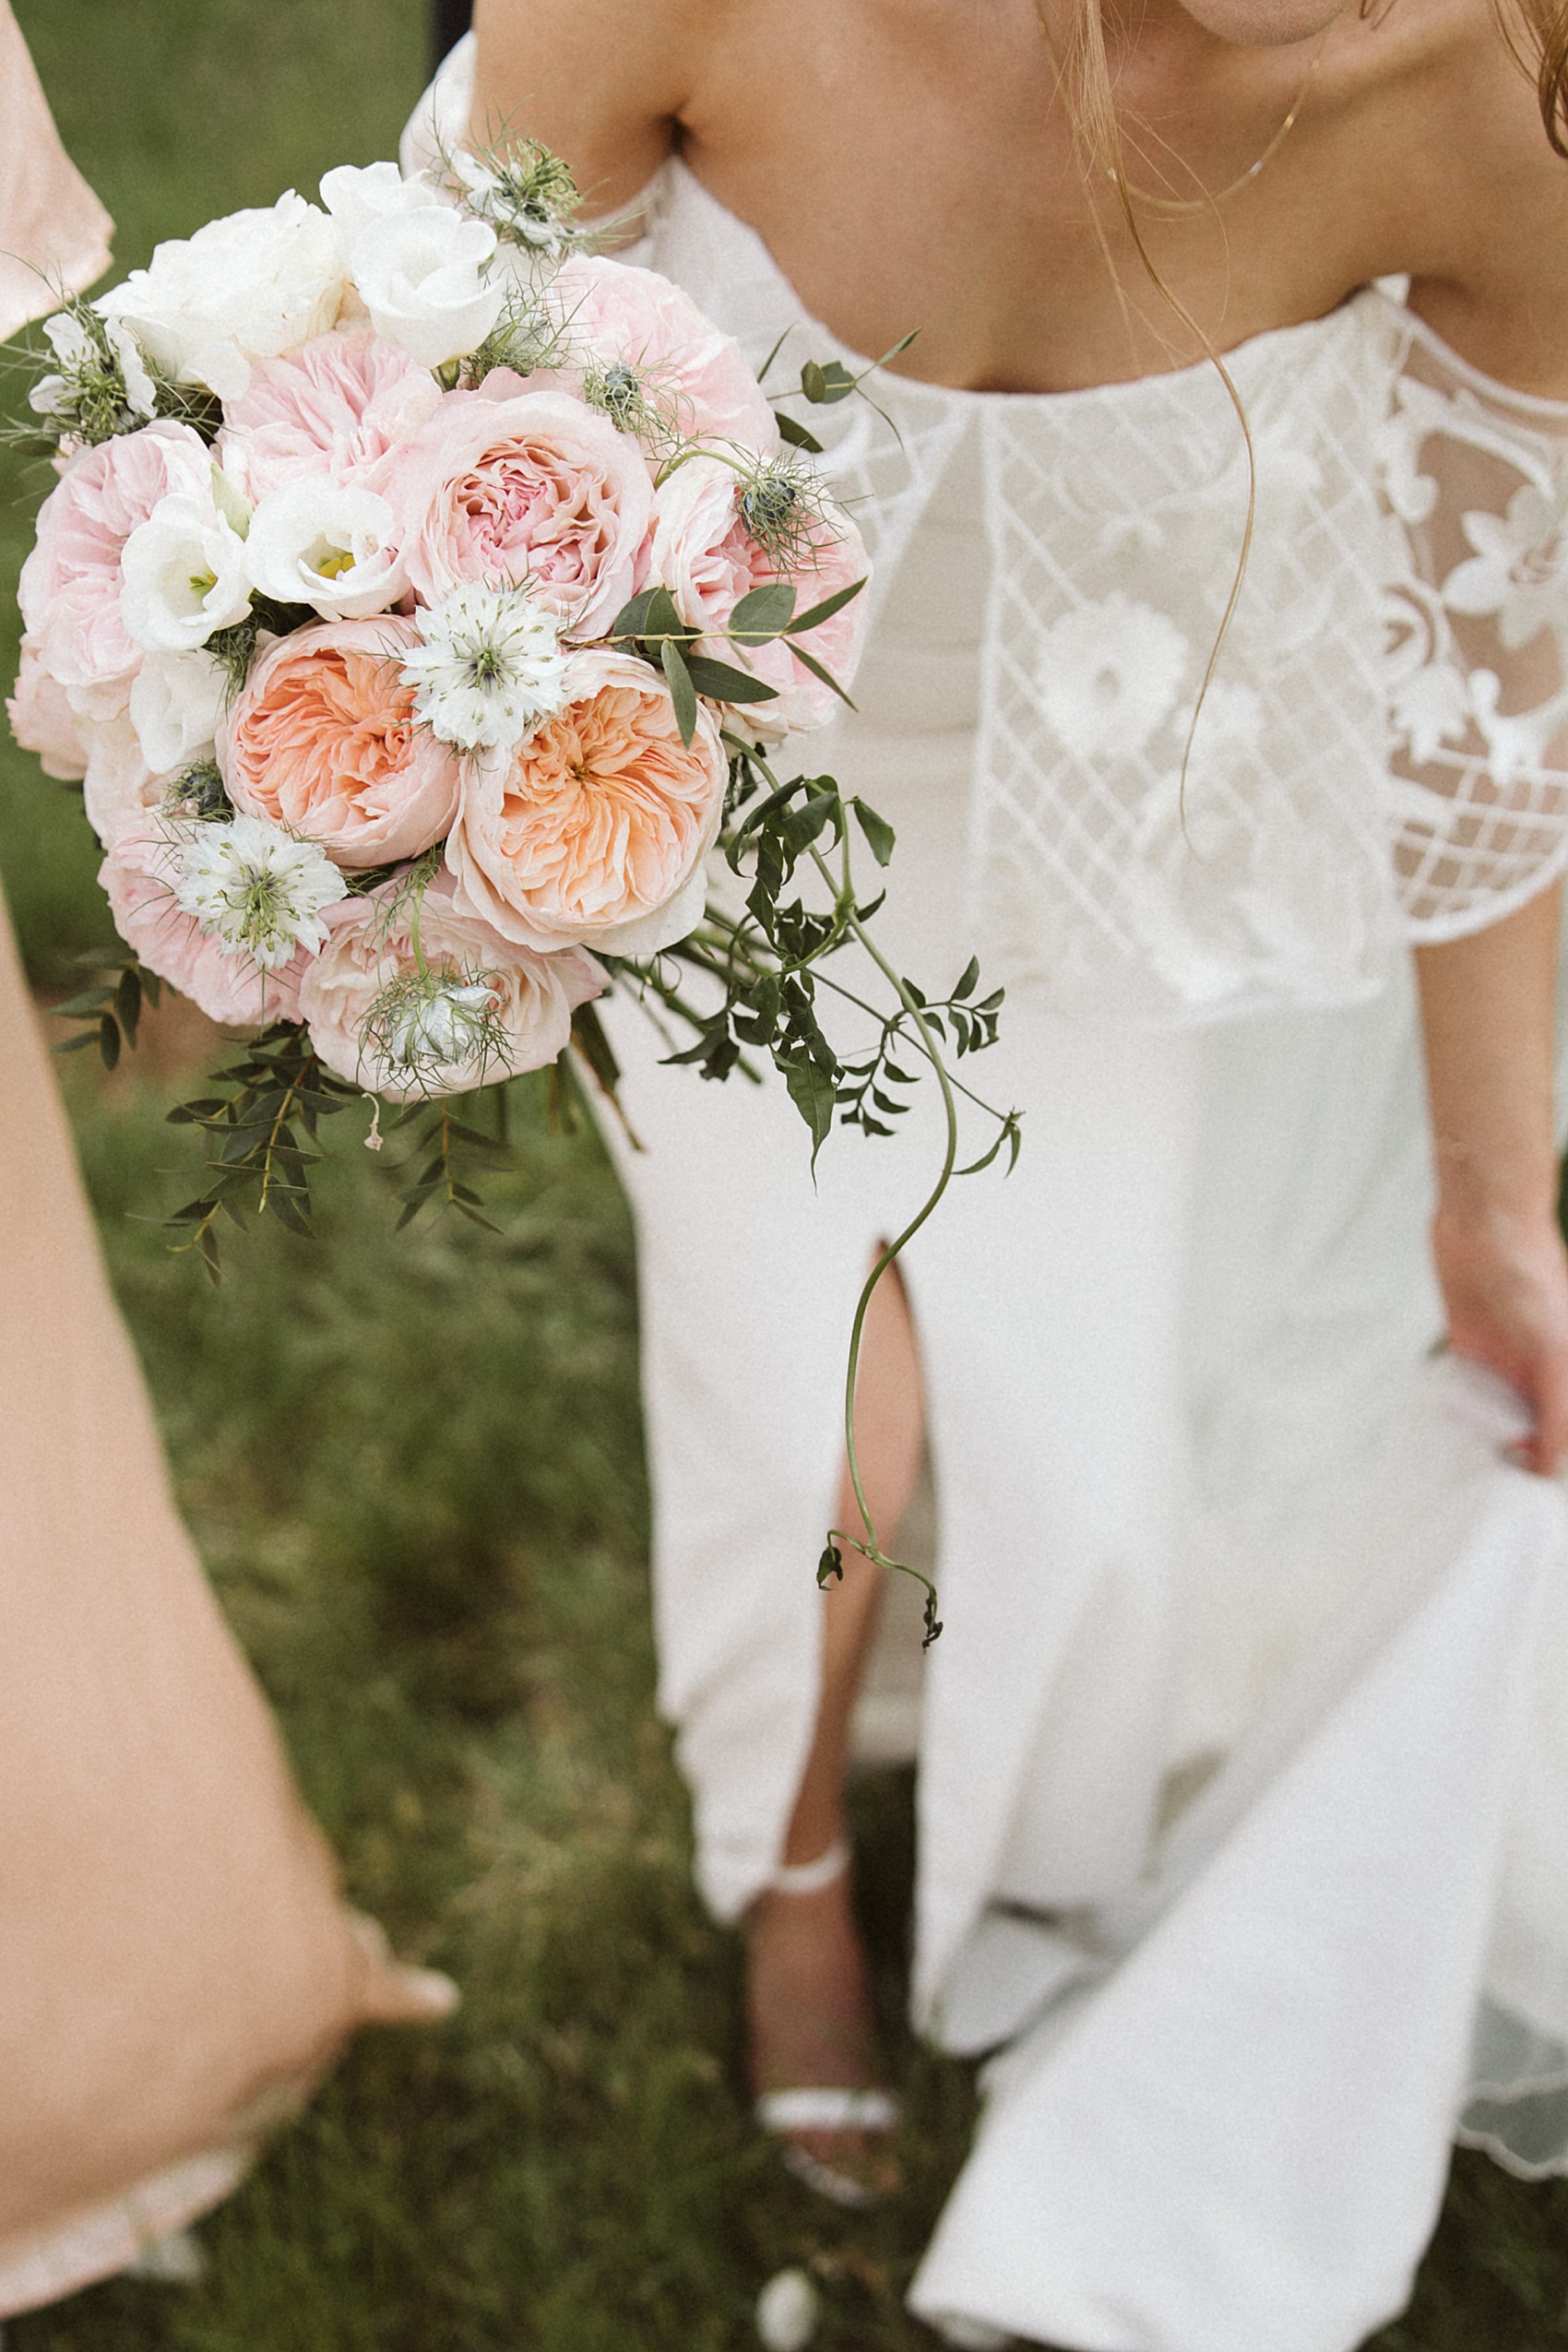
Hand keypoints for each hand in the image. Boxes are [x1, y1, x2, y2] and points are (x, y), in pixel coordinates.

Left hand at [1431, 1198, 1567, 1474]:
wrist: (1486, 1222)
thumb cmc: (1532, 1274)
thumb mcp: (1553, 1347)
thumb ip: (1559, 1405)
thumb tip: (1553, 1464)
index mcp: (1567, 1373)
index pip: (1564, 1436)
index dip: (1546, 1463)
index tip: (1516, 1484)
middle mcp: (1542, 1371)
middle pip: (1533, 1429)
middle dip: (1514, 1456)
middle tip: (1483, 1485)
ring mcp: (1506, 1359)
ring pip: (1498, 1413)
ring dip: (1483, 1438)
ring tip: (1458, 1468)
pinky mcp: (1470, 1345)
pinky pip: (1465, 1390)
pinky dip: (1456, 1410)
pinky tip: (1439, 1431)